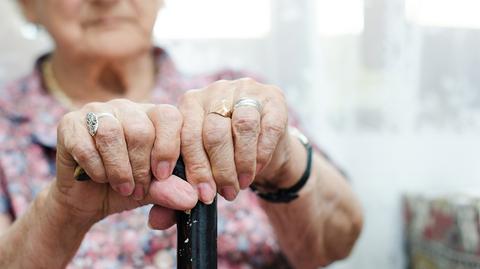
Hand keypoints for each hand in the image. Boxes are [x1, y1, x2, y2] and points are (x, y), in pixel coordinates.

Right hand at [53, 99, 197, 228]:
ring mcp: (97, 111)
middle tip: (137, 189)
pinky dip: (96, 168)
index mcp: (153, 116)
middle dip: (141, 167)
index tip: (163, 176)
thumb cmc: (128, 188)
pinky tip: (99, 178)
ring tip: (122, 187)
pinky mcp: (69, 123)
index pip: (169, 116)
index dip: (168, 148)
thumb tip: (191, 199)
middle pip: (140, 129)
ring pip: (112, 133)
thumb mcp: (154, 191)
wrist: (87, 200)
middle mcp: (127, 107)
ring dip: (119, 169)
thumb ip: (171, 190)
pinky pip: (85, 144)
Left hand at [179, 78, 293, 203]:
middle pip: (213, 131)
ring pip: (242, 126)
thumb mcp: (200, 170)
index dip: (193, 167)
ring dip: (241, 162)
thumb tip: (156, 222)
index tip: (198, 194)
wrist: (263, 145)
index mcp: (190, 103)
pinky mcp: (273, 98)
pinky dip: (261, 154)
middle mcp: (216, 91)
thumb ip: (177, 191)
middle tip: (222, 195)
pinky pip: (268, 127)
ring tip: (239, 186)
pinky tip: (256, 170)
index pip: (186, 133)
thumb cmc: (225, 157)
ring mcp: (246, 90)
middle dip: (217, 170)